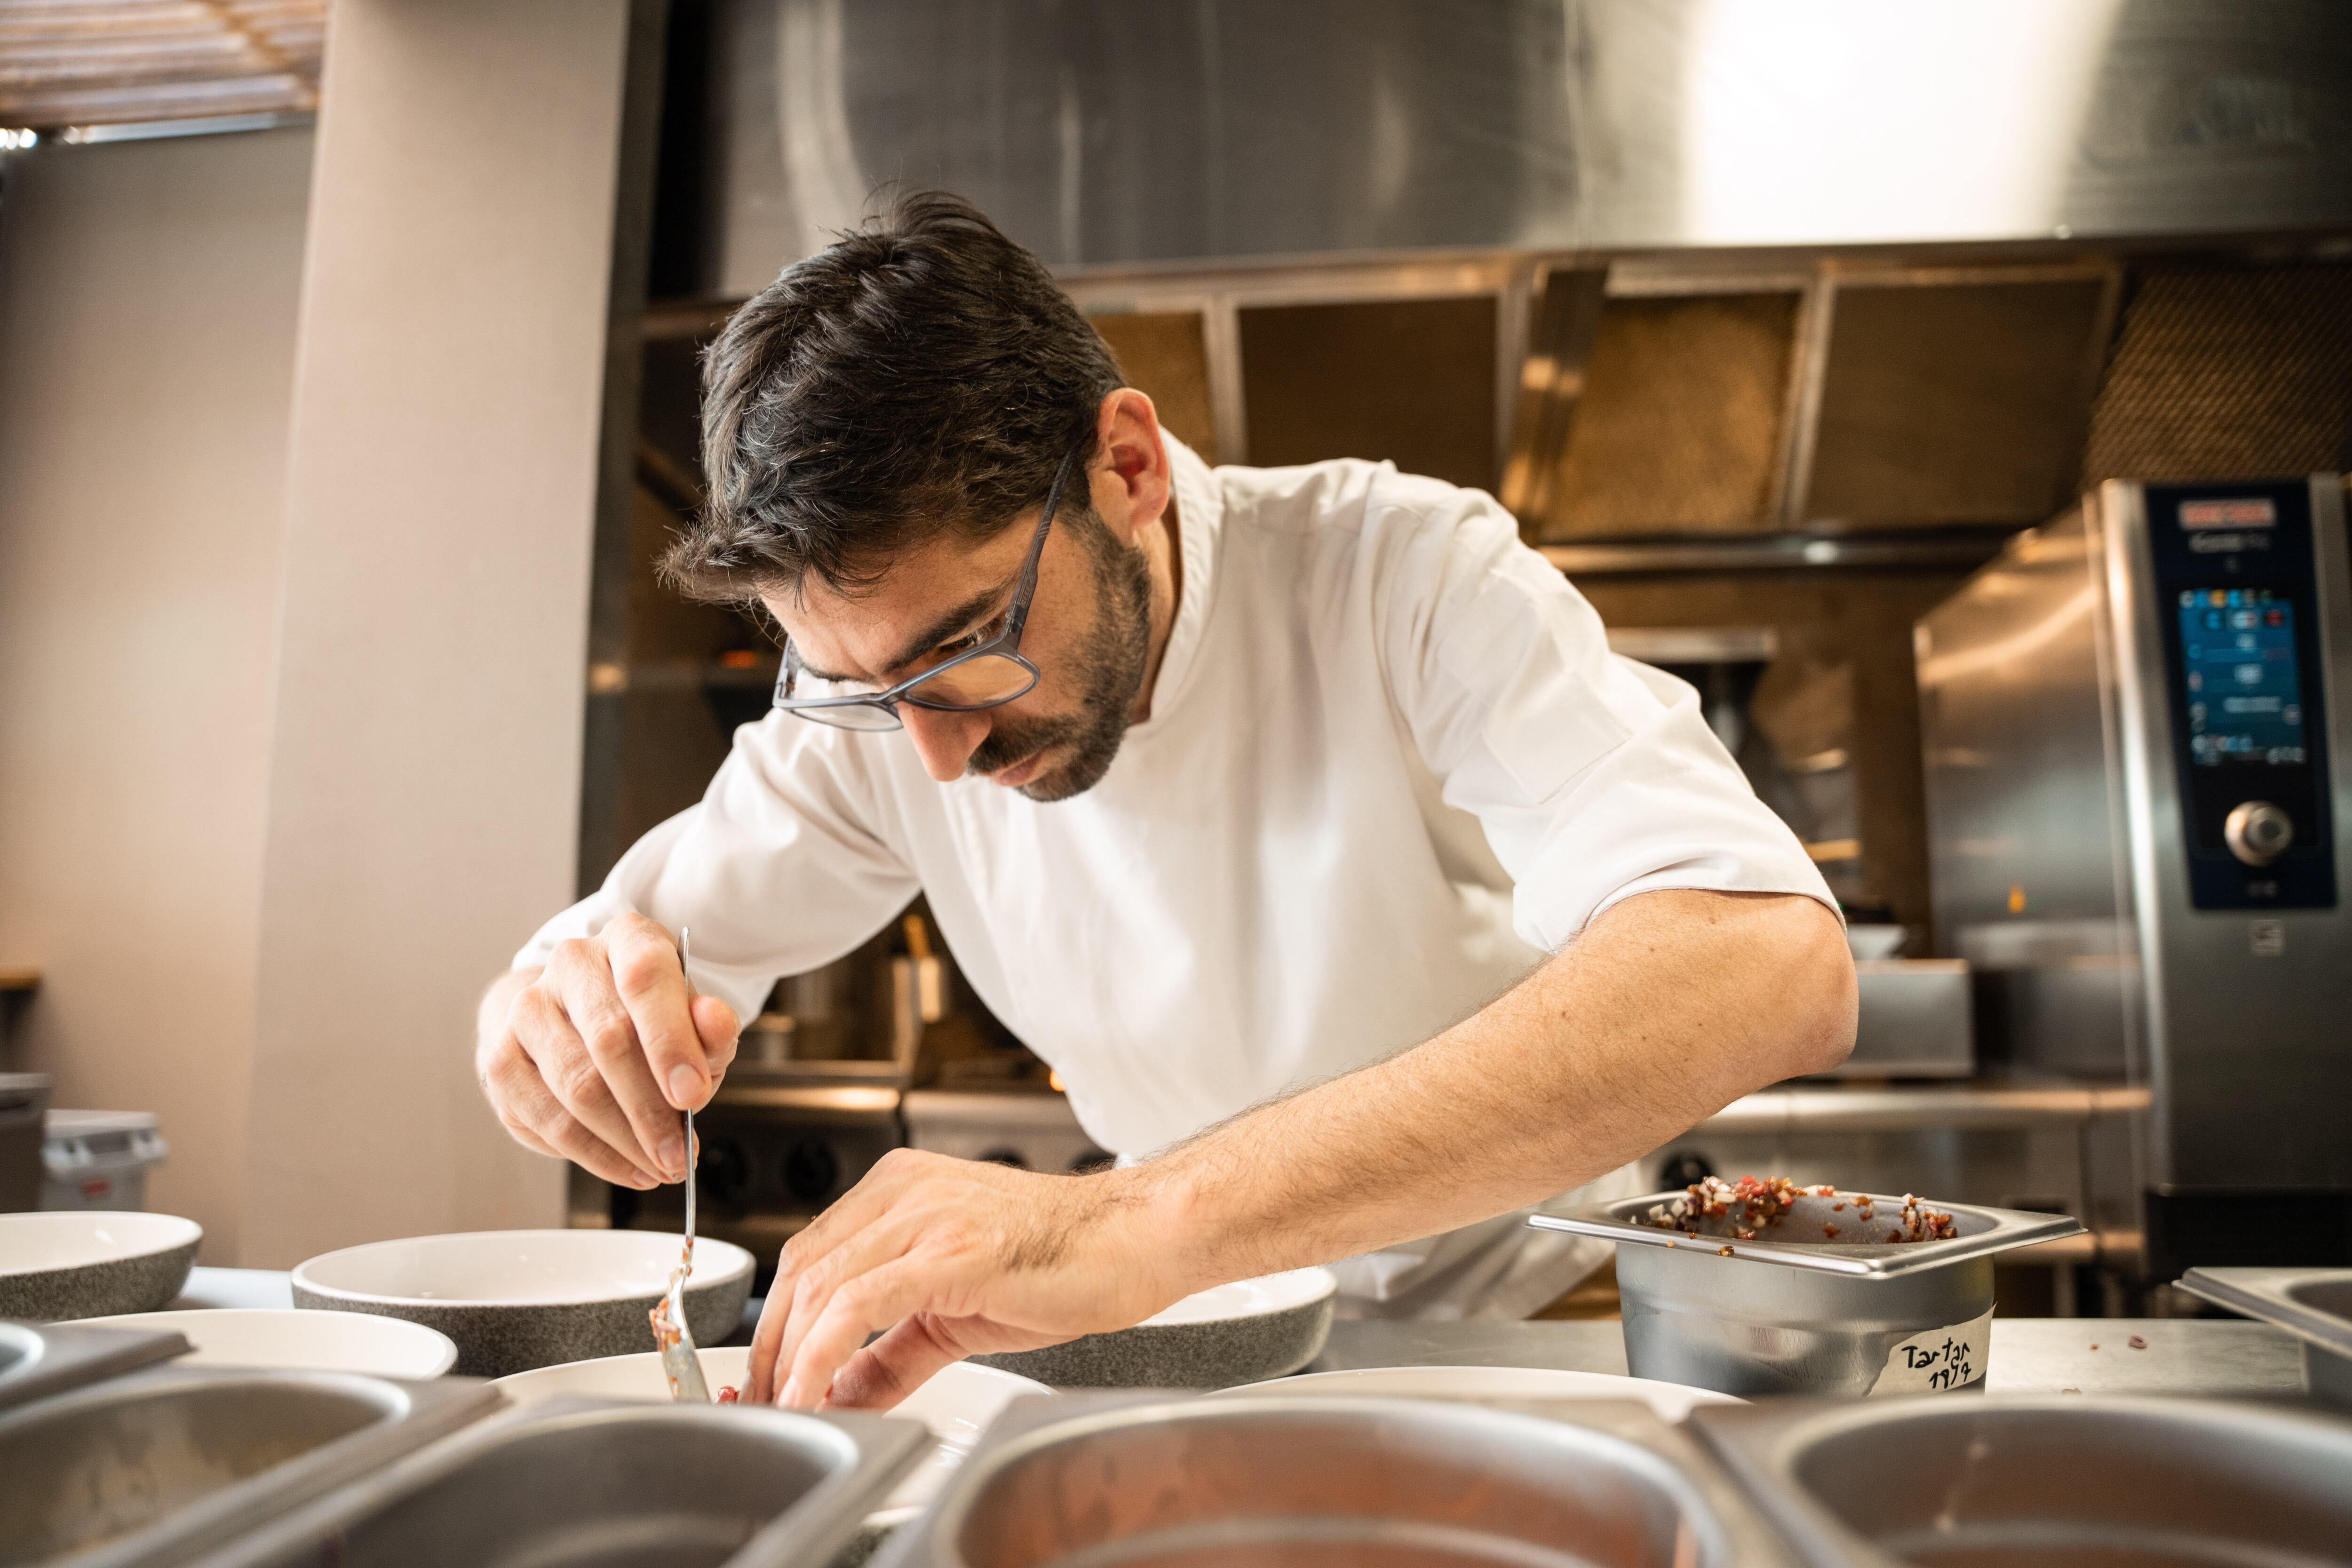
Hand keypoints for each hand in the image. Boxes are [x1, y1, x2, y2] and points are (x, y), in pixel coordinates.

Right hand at [475, 913, 738, 1186]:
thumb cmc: (647, 1018)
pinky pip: (547, 1120)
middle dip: (651, 1109)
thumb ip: (711, 1026)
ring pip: (576, 1087)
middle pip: (608, 1040)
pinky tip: (628, 1167)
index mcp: (626, 939)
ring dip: (625, 1140)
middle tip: (681, 1154)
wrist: (577, 1014)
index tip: (694, 1095)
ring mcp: (527, 1010)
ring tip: (661, 1167)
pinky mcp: (501, 1059)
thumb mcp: (693, 1017)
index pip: (644, 978)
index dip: (670, 1041)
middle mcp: (570, 964)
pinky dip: (594, 1155)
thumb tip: (715, 1024)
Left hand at [748, 1149, 1180, 1408]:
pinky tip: (816, 1389)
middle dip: (770, 1347)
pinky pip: (860, 1303)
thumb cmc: (1062, 1260)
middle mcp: (904, 1191)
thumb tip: (839, 1393)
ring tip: (788, 1407)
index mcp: (900, 1190)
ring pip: (821, 1284)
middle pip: (801, 1269)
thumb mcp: (955, 1313)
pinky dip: (824, 1352)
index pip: (808, 1256)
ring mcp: (926, 1215)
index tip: (766, 1378)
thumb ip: (890, 1353)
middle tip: (764, 1403)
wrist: (1135, 1240)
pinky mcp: (951, 1250)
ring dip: (790, 1357)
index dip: (775, 1324)